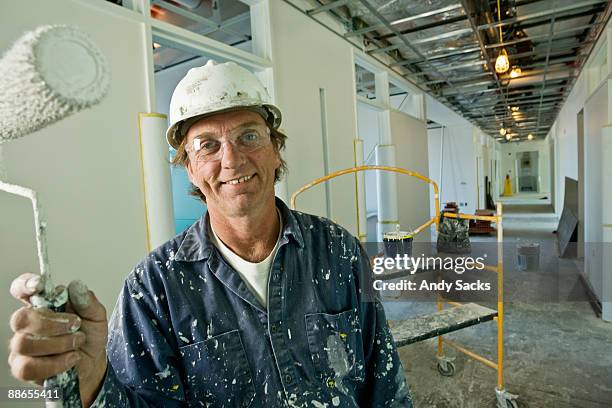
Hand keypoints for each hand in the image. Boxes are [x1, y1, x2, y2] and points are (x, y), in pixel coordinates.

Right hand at [8, 273, 108, 406]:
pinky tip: (70, 359)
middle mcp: (28, 324)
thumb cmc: (90, 337)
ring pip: (24, 344)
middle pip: (20, 318)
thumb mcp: (96, 316)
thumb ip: (87, 302)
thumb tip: (76, 286)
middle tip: (75, 325)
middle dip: (50, 323)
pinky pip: (28, 368)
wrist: (92, 364)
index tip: (38, 285)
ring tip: (77, 342)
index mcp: (43, 305)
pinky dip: (55, 364)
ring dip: (58, 344)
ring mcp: (22, 347)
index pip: (23, 289)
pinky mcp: (24, 369)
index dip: (25, 284)